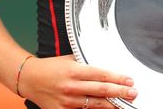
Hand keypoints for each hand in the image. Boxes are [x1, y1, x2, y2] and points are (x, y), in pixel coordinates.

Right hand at [17, 55, 136, 107]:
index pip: (102, 75)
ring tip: (124, 104)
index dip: (118, 79)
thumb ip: (87, 62)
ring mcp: (66, 101)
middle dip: (120, 93)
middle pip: (101, 91)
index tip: (129, 81)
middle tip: (133, 93)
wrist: (29, 79)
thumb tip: (108, 64)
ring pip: (95, 105)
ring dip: (112, 105)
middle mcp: (71, 87)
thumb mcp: (70, 59)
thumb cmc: (51, 67)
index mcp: (74, 71)